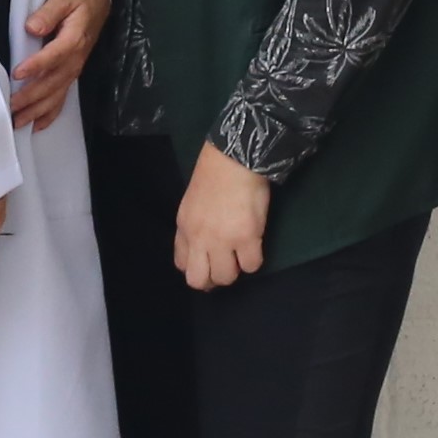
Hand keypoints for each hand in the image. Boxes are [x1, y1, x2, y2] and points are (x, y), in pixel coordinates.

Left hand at [9, 0, 109, 129]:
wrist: (99, 5)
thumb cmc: (81, 0)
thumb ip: (48, 12)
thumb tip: (32, 27)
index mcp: (73, 39)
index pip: (53, 56)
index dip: (36, 66)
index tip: (18, 73)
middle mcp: (74, 59)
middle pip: (52, 82)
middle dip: (32, 97)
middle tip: (12, 106)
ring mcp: (74, 69)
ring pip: (56, 95)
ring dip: (37, 110)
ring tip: (19, 121)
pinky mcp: (71, 74)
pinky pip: (62, 98)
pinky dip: (50, 114)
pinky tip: (37, 124)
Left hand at [172, 145, 271, 292]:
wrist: (234, 158)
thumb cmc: (214, 174)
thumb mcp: (191, 203)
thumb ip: (193, 227)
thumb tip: (202, 248)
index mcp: (184, 228)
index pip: (182, 265)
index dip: (197, 268)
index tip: (209, 263)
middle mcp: (199, 238)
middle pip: (198, 280)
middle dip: (212, 280)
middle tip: (226, 266)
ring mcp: (223, 240)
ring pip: (226, 278)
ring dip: (236, 270)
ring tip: (241, 254)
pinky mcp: (247, 237)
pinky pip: (252, 266)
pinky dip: (254, 261)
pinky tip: (255, 246)